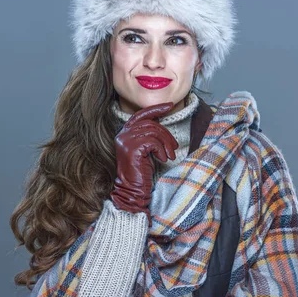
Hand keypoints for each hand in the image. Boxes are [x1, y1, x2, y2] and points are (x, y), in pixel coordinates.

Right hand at [110, 102, 178, 223]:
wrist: (132, 190)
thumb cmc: (141, 172)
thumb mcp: (145, 149)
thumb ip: (149, 135)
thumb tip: (162, 121)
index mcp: (124, 132)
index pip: (141, 114)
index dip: (156, 109)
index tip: (170, 105)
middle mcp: (122, 134)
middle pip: (151, 124)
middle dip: (167, 134)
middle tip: (175, 147)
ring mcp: (125, 141)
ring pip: (154, 132)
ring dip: (166, 144)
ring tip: (171, 155)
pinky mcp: (131, 149)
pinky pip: (153, 142)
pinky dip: (161, 150)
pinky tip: (163, 159)